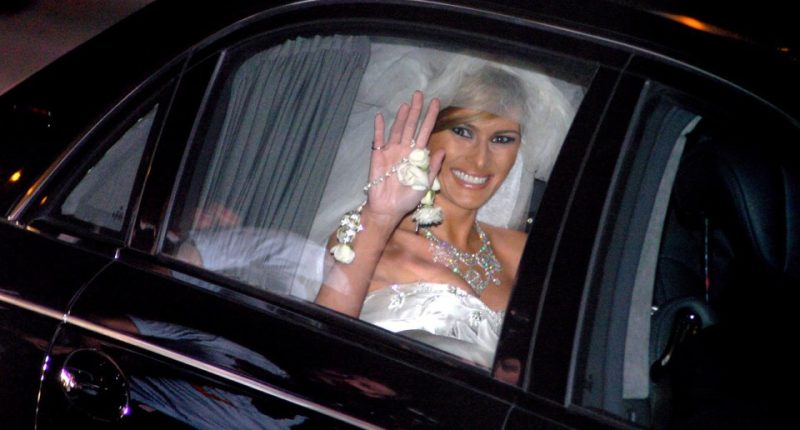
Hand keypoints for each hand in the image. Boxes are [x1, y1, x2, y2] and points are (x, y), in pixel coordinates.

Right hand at [363, 91, 443, 223]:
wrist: (388, 209)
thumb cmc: (407, 199)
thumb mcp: (424, 184)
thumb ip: (432, 167)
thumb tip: (442, 150)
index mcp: (417, 155)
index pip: (425, 132)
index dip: (430, 117)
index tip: (436, 103)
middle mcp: (405, 150)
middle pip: (411, 126)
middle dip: (416, 110)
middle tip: (420, 94)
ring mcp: (391, 151)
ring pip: (397, 130)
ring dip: (401, 117)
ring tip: (407, 104)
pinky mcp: (378, 156)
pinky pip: (378, 139)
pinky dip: (379, 128)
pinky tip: (381, 117)